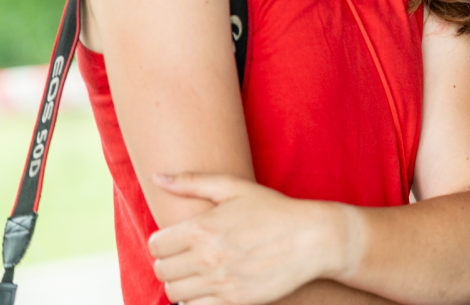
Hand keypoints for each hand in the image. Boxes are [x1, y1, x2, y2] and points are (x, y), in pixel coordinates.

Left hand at [148, 172, 350, 304]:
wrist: (312, 239)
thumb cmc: (273, 210)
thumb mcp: (235, 188)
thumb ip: (192, 182)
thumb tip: (157, 177)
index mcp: (202, 228)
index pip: (156, 245)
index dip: (162, 242)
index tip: (174, 240)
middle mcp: (207, 257)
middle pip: (162, 270)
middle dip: (169, 262)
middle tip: (186, 256)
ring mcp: (220, 282)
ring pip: (174, 291)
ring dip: (180, 282)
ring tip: (196, 271)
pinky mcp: (234, 301)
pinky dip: (195, 299)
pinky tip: (208, 286)